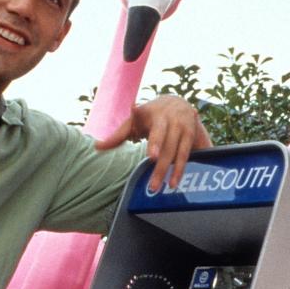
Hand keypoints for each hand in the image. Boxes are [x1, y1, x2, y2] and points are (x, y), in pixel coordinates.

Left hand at [95, 95, 210, 191]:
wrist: (177, 101)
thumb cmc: (150, 116)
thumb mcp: (133, 122)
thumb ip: (116, 136)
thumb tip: (96, 147)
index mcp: (157, 117)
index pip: (156, 132)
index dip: (155, 144)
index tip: (152, 156)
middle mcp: (173, 122)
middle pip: (168, 148)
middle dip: (161, 168)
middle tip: (153, 186)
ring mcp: (185, 128)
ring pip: (180, 152)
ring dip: (175, 171)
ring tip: (168, 187)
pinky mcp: (194, 136)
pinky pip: (189, 154)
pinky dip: (184, 168)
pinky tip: (176, 182)